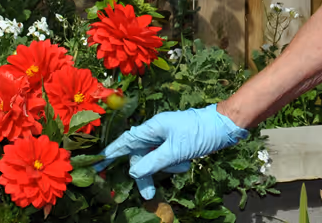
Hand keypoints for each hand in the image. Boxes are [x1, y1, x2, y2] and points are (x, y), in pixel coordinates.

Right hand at [94, 103, 247, 199]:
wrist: (225, 125)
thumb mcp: (176, 150)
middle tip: (147, 196)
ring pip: (155, 159)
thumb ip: (153, 162)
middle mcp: (156, 131)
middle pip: (140, 156)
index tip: (96, 165)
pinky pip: (168, 159)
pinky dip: (175, 164)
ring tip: (182, 165)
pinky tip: (186, 161)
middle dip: (146, 174)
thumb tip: (134, 173)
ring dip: (166, 167)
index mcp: (153, 127)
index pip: (125, 141)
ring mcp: (167, 138)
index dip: (110, 154)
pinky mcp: (176, 144)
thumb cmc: (200, 133)